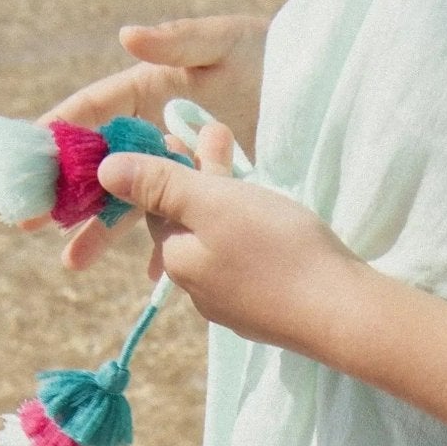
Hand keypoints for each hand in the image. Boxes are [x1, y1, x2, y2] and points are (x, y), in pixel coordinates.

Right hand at [28, 14, 269, 268]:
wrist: (309, 82)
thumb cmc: (263, 50)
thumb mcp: (222, 40)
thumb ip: (178, 38)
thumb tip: (128, 35)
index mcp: (149, 90)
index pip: (94, 112)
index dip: (61, 132)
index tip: (31, 155)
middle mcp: (155, 130)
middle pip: (104, 167)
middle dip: (68, 197)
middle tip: (31, 223)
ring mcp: (179, 164)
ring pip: (132, 201)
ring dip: (102, 232)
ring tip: (73, 261)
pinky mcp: (207, 190)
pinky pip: (178, 222)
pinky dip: (164, 247)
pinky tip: (150, 275)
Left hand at [99, 123, 361, 356]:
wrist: (342, 314)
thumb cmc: (277, 249)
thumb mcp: (213, 202)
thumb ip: (159, 184)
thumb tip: (104, 170)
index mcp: (178, 261)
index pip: (156, 207)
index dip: (173, 164)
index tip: (193, 131)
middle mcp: (198, 290)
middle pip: (189, 225)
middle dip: (202, 180)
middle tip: (223, 138)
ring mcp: (234, 307)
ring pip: (219, 246)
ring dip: (228, 207)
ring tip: (252, 177)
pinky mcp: (268, 314)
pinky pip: (248, 267)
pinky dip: (253, 238)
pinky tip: (276, 227)